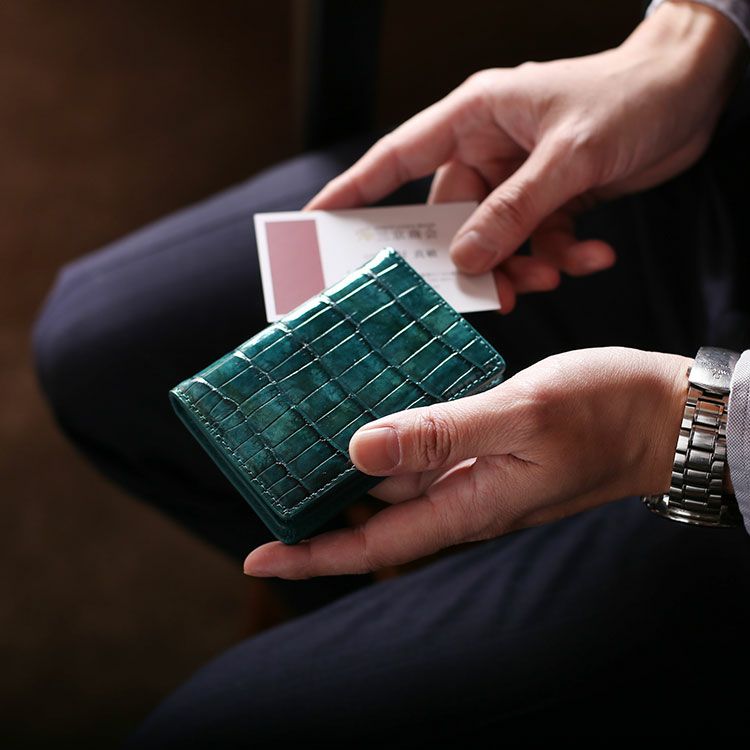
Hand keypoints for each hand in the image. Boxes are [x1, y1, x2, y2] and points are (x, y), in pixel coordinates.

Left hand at [244, 347, 691, 577]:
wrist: (658, 414)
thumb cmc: (603, 413)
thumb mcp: (520, 415)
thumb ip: (442, 432)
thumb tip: (361, 449)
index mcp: (467, 504)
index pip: (373, 543)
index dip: (313, 554)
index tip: (258, 557)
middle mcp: (461, 495)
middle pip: (374, 515)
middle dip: (318, 507)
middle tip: (261, 483)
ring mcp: (472, 470)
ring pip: (394, 479)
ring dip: (346, 467)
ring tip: (295, 441)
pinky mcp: (482, 444)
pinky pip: (422, 447)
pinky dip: (388, 435)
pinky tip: (366, 409)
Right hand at [306, 2, 744, 311]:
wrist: (690, 92)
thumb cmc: (628, 96)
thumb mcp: (568, 156)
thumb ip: (514, 211)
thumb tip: (468, 260)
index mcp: (473, 119)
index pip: (395, 158)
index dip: (352, 192)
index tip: (318, 224)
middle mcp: (487, 150)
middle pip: (450, 219)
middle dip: (469, 260)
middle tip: (484, 294)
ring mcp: (517, 176)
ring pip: (495, 239)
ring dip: (521, 266)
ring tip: (550, 277)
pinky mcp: (548, 198)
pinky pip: (536, 241)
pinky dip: (559, 258)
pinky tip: (591, 256)